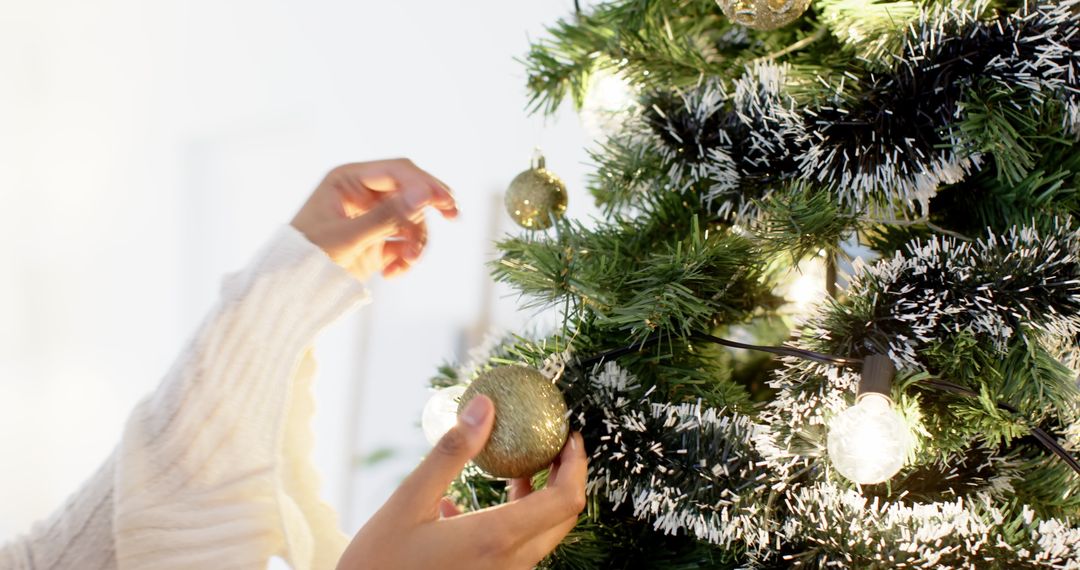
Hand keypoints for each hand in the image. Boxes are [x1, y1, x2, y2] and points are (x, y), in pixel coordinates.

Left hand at [291, 159, 458, 279]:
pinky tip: (393, 274)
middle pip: (411, 191)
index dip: (424, 183)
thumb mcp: (347, 237)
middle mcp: (362, 193)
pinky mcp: (377, 241)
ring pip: (413, 220)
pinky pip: (405, 242)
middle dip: (429, 208)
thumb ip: (387, 216)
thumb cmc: (306, 257)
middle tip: (455, 216)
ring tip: (405, 264)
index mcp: (348, 180)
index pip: (398, 171)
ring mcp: (371, 217)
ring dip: (416, 242)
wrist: (290, 291)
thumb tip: (425, 195)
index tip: (446, 201)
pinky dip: (405, 258)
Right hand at [337, 396, 587, 569]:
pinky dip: (510, 521)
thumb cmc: (379, 562)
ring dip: (537, 498)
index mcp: (495, 539)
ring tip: (512, 468)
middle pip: (562, 518)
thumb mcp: (409, 501)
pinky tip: (464, 508)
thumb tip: (484, 406)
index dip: (576, 464)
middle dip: (564, 476)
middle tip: (550, 442)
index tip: (569, 435)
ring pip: (540, 534)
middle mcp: (509, 564)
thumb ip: (451, 452)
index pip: (565, 501)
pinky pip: (515, 550)